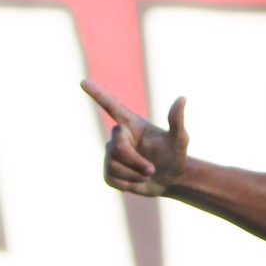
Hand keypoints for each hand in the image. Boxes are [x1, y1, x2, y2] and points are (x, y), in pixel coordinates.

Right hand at [81, 81, 190, 196]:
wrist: (171, 180)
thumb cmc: (176, 156)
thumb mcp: (180, 140)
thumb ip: (177, 121)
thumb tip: (182, 98)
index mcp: (132, 124)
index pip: (111, 106)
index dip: (97, 94)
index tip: (83, 81)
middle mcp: (119, 136)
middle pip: (117, 148)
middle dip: (136, 162)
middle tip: (152, 169)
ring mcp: (111, 153)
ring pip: (113, 165)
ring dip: (134, 175)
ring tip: (146, 174)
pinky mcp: (108, 171)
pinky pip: (111, 178)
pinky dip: (127, 184)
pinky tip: (137, 181)